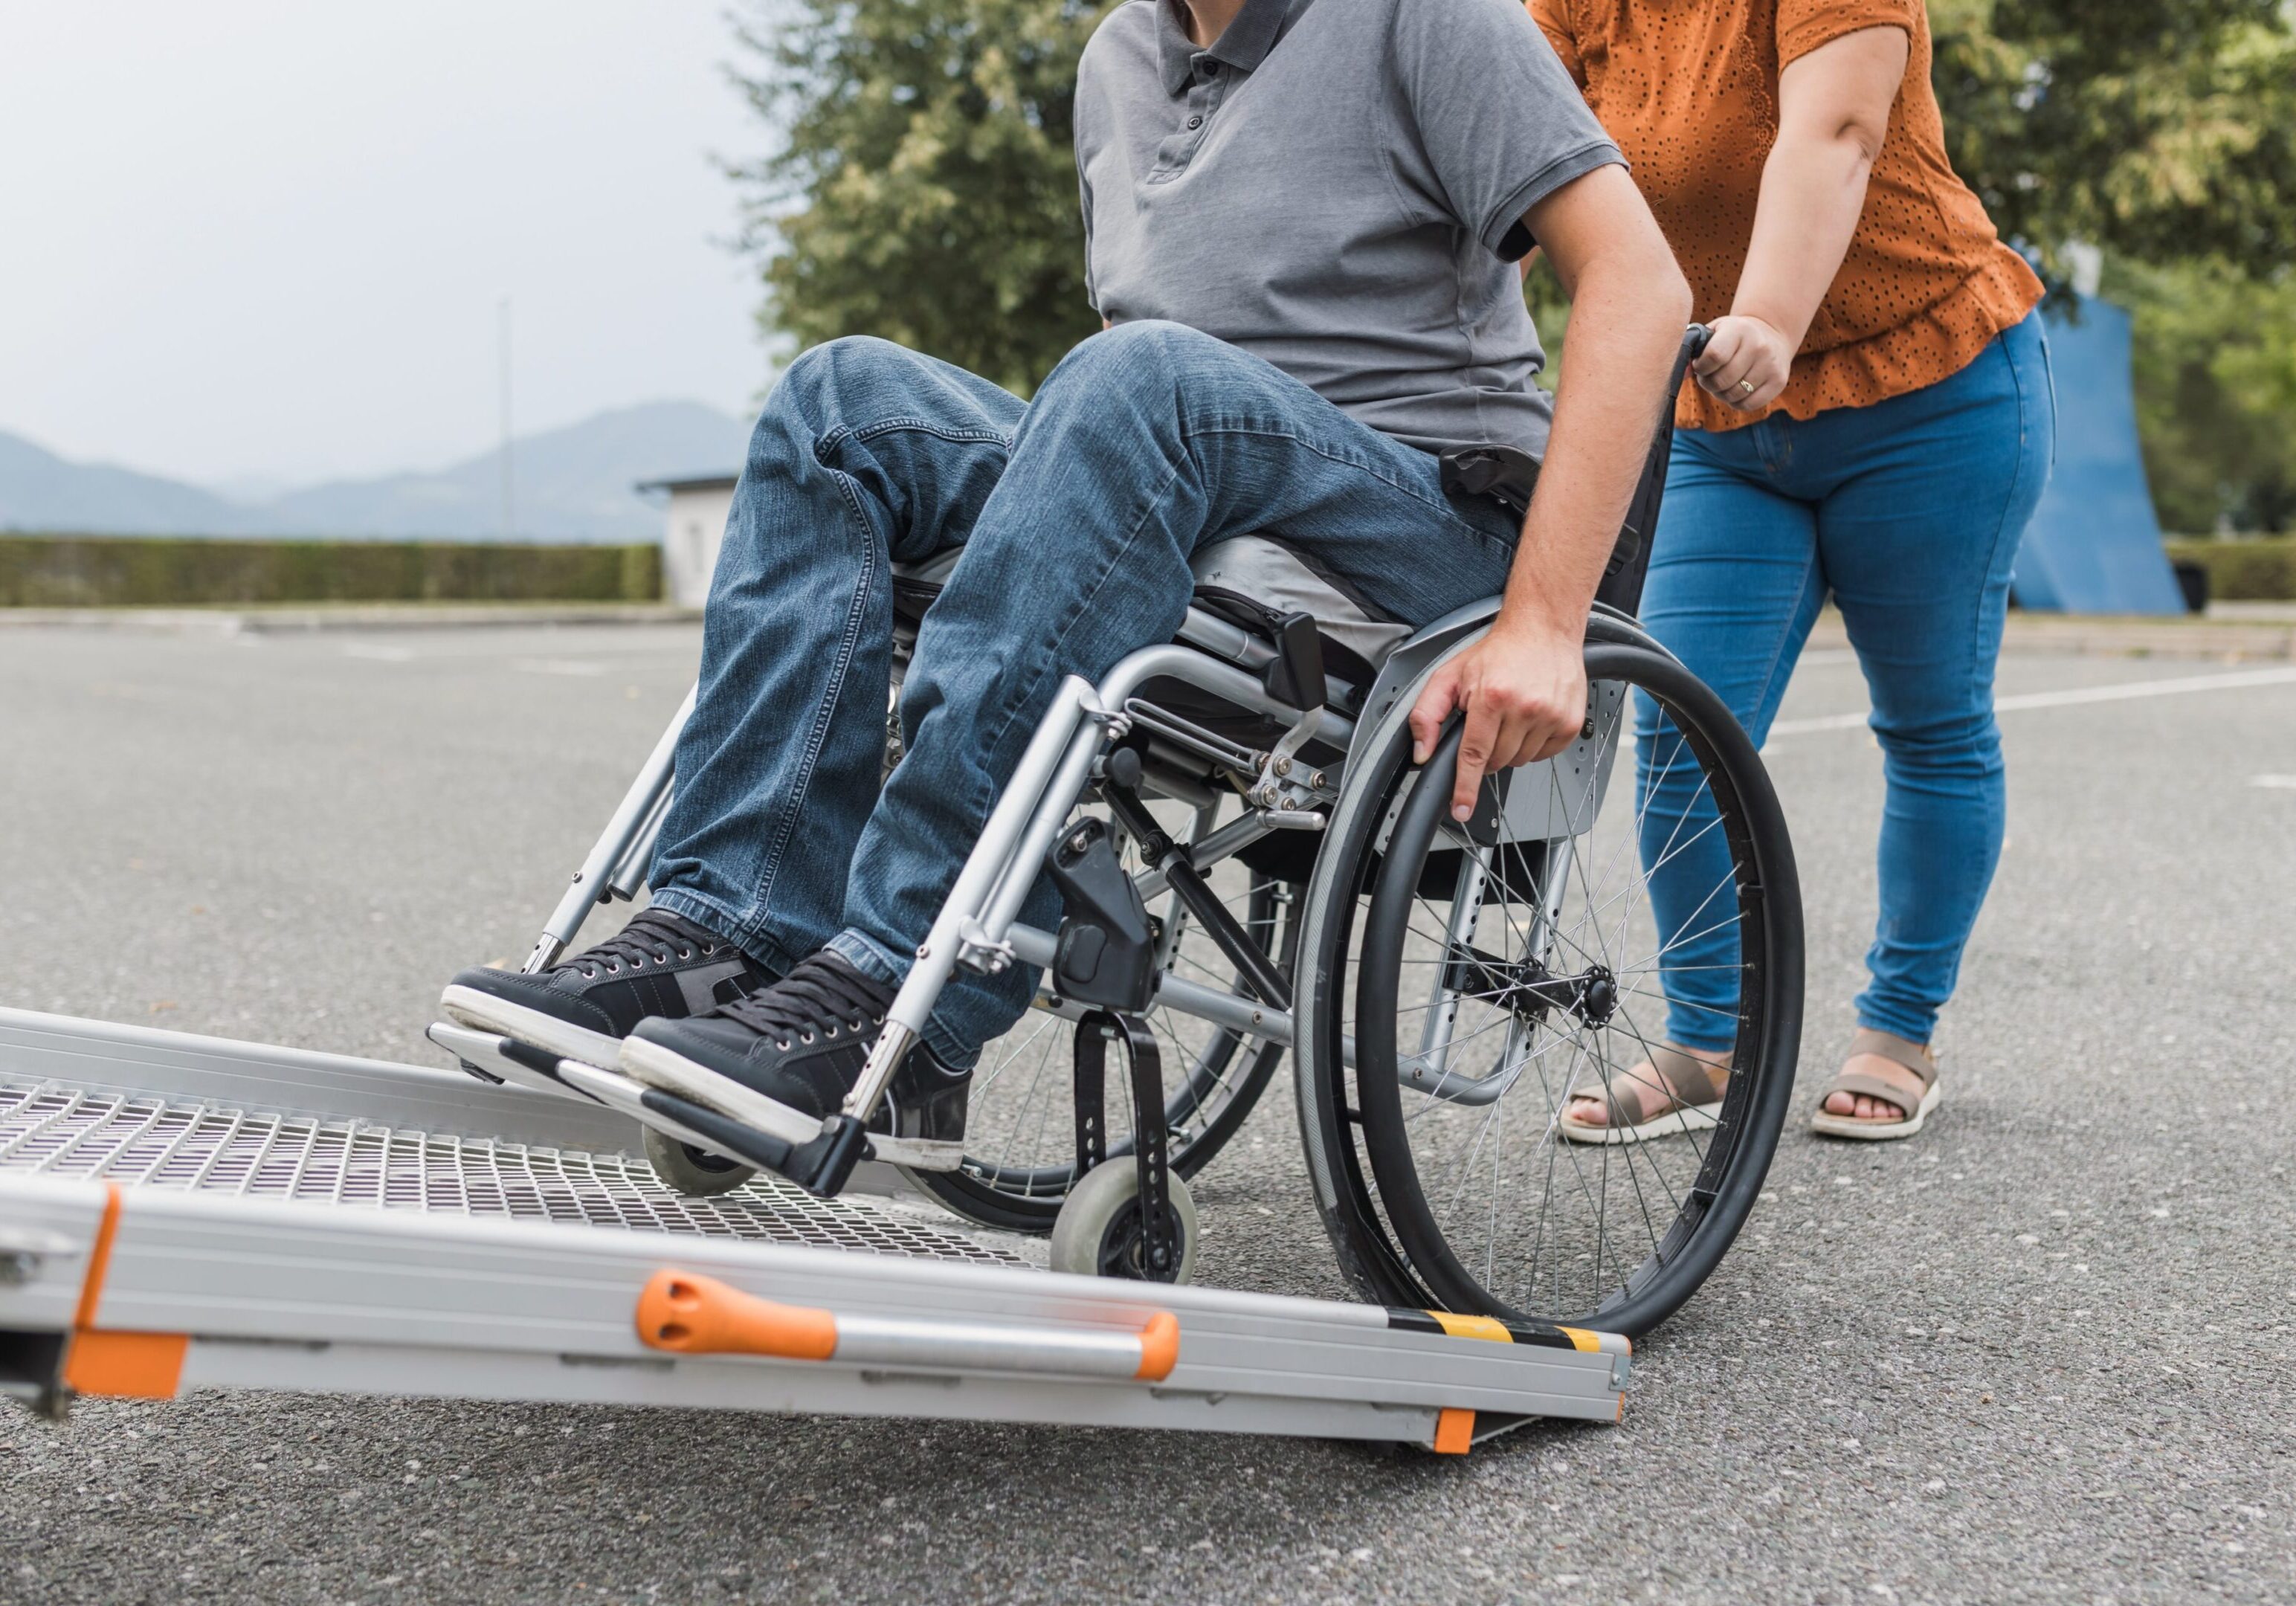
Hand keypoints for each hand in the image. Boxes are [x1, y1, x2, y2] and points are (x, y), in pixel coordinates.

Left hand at [1406, 619, 1589, 823]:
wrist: (1544, 629)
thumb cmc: (1498, 652)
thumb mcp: (1450, 676)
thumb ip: (1427, 714)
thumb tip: (1422, 752)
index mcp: (1492, 697)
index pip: (1473, 755)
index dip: (1464, 787)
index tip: (1461, 808)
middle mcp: (1525, 708)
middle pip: (1497, 761)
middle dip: (1486, 751)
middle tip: (1488, 722)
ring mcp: (1551, 716)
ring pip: (1520, 760)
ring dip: (1510, 747)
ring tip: (1511, 714)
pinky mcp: (1570, 722)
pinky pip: (1544, 755)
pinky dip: (1533, 744)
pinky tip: (1530, 718)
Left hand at [1692, 314, 1794, 411]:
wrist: (1770, 335)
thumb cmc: (1732, 336)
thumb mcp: (1714, 333)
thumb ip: (1693, 350)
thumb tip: (1680, 373)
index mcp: (1739, 330)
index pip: (1714, 356)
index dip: (1701, 367)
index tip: (1700, 365)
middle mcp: (1759, 346)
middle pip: (1722, 380)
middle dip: (1709, 383)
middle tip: (1710, 376)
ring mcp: (1771, 364)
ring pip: (1734, 395)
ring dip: (1721, 393)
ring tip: (1723, 381)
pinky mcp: (1779, 381)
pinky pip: (1748, 404)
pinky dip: (1736, 401)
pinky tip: (1736, 389)